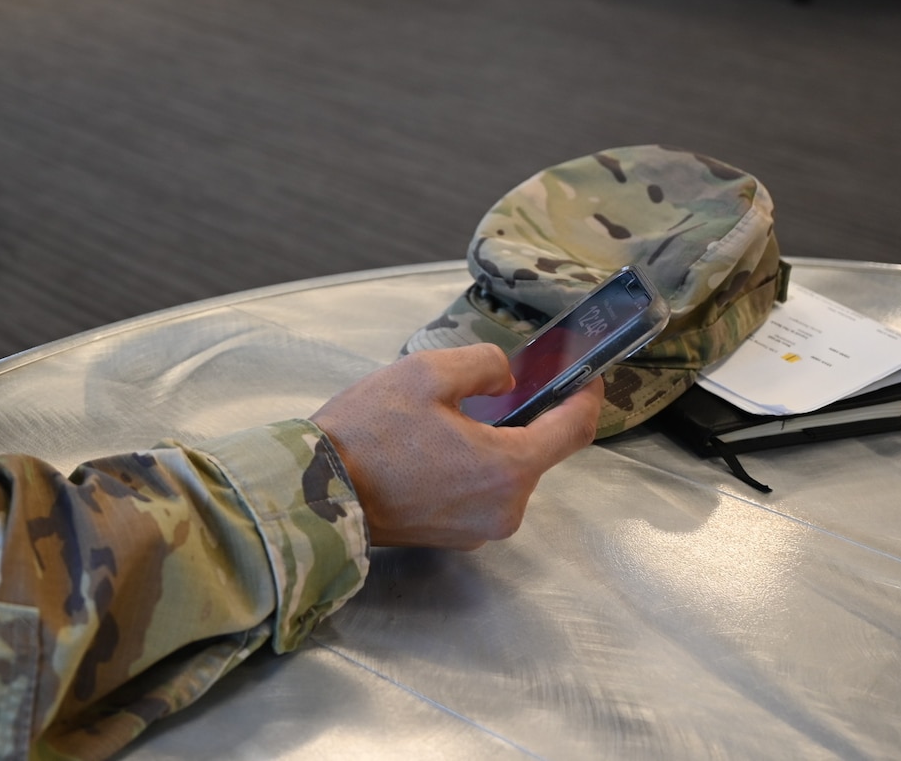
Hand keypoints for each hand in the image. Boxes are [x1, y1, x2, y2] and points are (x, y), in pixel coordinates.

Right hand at [311, 345, 604, 549]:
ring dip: (489, 443)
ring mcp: (479, 530)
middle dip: (520, 417)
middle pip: (535, 453)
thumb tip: (505, 379)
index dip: (585, 396)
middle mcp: (505, 510)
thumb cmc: (367, 433)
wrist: (315, 491)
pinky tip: (430, 449)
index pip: (573, 430)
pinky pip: (479, 494)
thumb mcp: (425, 373)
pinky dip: (469, 468)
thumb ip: (483, 364)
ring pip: (505, 474)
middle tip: (487, 388)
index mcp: (507, 469)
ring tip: (442, 419)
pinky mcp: (454, 537)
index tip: (584, 375)